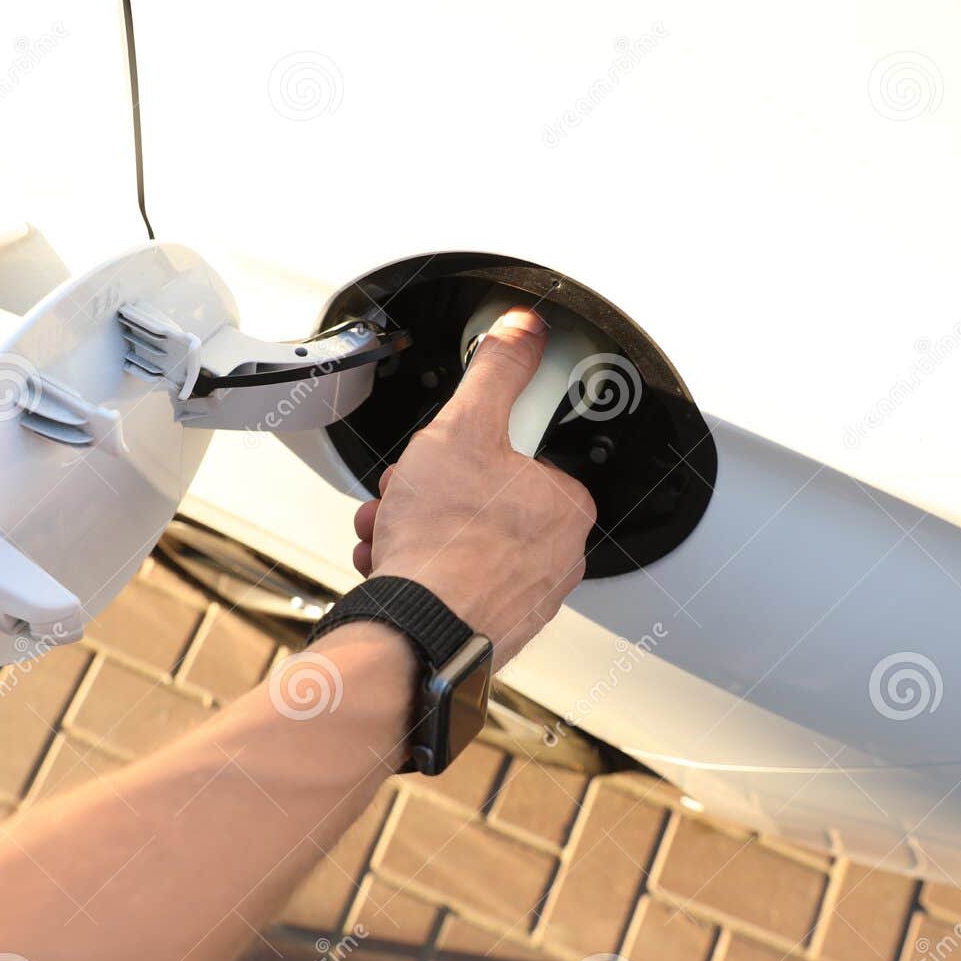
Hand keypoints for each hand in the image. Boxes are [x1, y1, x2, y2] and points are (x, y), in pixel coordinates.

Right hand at [350, 307, 596, 666]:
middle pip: (483, 502)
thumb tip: (521, 330)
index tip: (443, 456)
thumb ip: (496, 372)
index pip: (518, 458)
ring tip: (395, 531)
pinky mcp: (489, 629)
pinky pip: (449, 585)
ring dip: (414, 529)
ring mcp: (522, 599)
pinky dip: (416, 571)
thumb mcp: (464, 428)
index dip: (467, 450)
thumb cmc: (447, 544)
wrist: (416, 630)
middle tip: (409, 494)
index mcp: (566, 506)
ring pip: (460, 544)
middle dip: (431, 493)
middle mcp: (556, 558)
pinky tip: (395, 566)